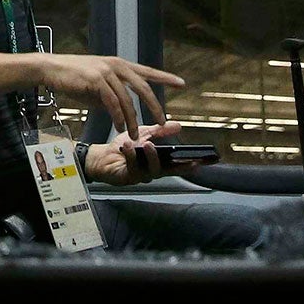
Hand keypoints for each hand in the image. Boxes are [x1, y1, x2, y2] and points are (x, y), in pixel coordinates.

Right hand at [34, 53, 182, 136]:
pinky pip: (112, 103)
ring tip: (135, 134)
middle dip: (154, 106)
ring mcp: (106, 72)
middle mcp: (116, 66)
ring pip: (128, 99)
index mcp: (119, 65)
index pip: (147, 71)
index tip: (181, 83)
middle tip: (162, 121)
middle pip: (143, 87)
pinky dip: (118, 116)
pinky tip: (120, 126)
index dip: (165, 77)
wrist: (51, 69)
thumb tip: (120, 111)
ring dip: (133, 119)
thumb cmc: (74, 78)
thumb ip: (112, 96)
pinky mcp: (96, 80)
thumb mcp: (98, 87)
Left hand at [83, 121, 211, 185]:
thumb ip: (160, 131)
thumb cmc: (124, 147)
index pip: (178, 166)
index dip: (190, 165)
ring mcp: (140, 177)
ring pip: (150, 171)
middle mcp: (151, 172)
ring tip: (146, 145)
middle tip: (177, 154)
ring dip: (149, 157)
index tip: (201, 162)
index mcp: (158, 163)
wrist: (102, 156)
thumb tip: (179, 125)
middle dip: (173, 164)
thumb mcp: (144, 134)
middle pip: (167, 171)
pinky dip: (131, 156)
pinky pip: (132, 169)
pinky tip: (128, 146)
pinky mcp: (127, 178)